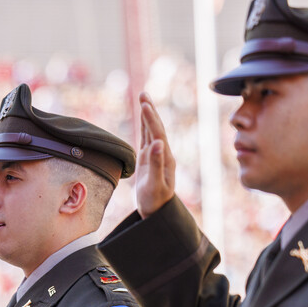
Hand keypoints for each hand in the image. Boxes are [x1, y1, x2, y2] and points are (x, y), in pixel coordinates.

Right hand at [135, 92, 176, 216]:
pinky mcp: (148, 159)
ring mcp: (156, 156)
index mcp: (165, 158)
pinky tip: (142, 118)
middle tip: (144, 93)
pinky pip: (146, 138)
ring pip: (151, 130)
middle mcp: (162, 153)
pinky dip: (144, 126)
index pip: (157, 133)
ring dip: (147, 115)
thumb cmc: (155, 201)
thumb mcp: (155, 185)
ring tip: (144, 99)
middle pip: (156, 127)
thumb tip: (157, 143)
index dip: (151, 119)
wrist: (157, 212)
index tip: (145, 104)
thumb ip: (156, 164)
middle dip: (150, 110)